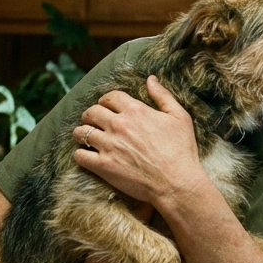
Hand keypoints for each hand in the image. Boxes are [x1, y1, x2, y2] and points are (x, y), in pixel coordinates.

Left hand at [72, 76, 209, 205]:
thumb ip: (162, 96)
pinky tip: (86, 155)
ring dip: (81, 133)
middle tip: (93, 122)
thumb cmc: (182, 150)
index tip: (107, 107)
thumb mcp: (179, 117)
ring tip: (85, 137)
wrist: (177, 183)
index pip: (110, 97)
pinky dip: (80, 154)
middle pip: (91, 112)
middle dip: (91, 115)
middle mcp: (119, 125)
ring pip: (81, 132)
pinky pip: (80, 155)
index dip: (106, 101)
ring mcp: (109, 145)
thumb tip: (151, 79)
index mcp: (136, 110)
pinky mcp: (103, 166)